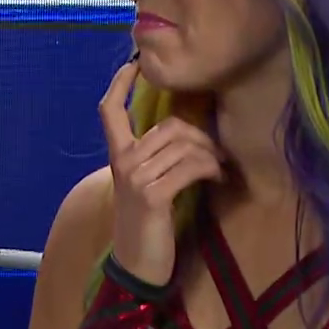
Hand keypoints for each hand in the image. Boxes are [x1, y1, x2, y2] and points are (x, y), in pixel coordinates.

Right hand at [100, 56, 222, 285]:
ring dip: (210, 155)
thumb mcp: (147, 185)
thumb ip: (156, 158)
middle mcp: (123, 162)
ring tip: (219, 169)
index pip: (110, 111)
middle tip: (216, 155)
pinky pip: (190, 166)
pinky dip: (210, 170)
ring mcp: (135, 178)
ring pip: (183, 144)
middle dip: (201, 136)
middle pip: (169, 125)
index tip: (134, 64)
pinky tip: (218, 179)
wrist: (138, 265)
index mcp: (118, 157)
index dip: (120, 84)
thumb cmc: (147, 225)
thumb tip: (188, 132)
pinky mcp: (153, 195)